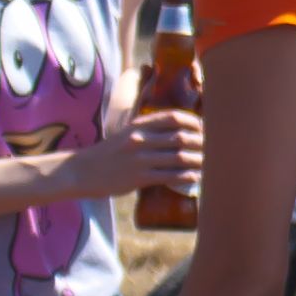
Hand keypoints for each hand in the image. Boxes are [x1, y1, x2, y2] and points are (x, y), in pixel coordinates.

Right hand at [74, 110, 204, 200]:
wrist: (81, 172)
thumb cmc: (108, 154)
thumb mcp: (126, 135)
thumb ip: (148, 133)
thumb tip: (177, 137)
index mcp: (138, 125)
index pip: (173, 118)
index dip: (193, 123)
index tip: (204, 130)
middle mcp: (141, 138)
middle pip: (181, 137)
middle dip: (201, 143)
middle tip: (213, 150)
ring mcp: (140, 158)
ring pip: (179, 157)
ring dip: (198, 161)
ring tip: (210, 165)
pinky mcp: (139, 177)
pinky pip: (170, 176)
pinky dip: (187, 176)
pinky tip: (196, 178)